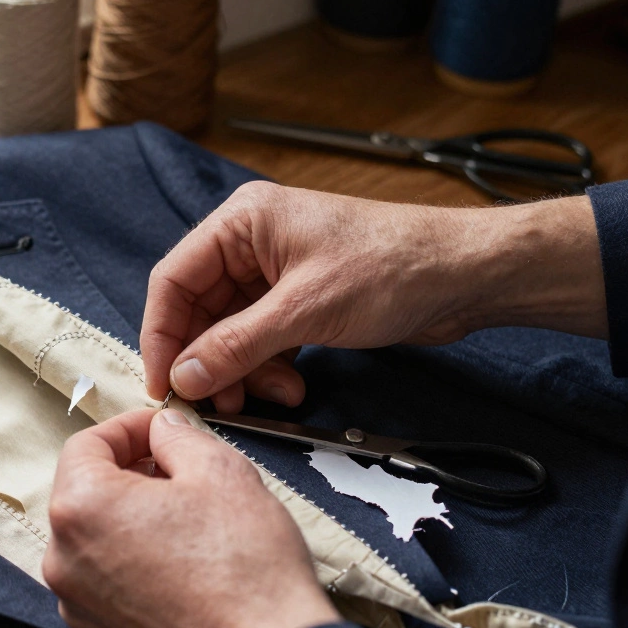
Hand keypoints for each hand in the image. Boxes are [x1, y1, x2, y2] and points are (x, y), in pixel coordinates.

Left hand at [43, 409, 338, 627]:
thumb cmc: (244, 569)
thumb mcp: (220, 471)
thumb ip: (178, 438)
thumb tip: (164, 430)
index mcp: (81, 506)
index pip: (85, 445)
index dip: (128, 428)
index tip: (159, 430)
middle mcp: (64, 556)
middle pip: (84, 490)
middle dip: (129, 470)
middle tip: (177, 466)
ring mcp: (77, 600)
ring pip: (94, 535)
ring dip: (130, 513)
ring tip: (185, 513)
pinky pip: (104, 576)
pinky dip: (131, 555)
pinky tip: (180, 556)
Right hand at [141, 181, 604, 410]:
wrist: (465, 275)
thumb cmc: (394, 267)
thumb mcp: (305, 310)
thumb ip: (236, 345)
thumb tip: (185, 378)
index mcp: (242, 222)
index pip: (173, 280)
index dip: (162, 336)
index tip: (164, 384)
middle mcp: (252, 242)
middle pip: (200, 310)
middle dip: (207, 360)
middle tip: (214, 404)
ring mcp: (276, 272)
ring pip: (230, 331)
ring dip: (241, 370)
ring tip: (267, 397)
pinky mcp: (301, 299)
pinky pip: (261, 338)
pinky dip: (267, 366)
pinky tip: (290, 386)